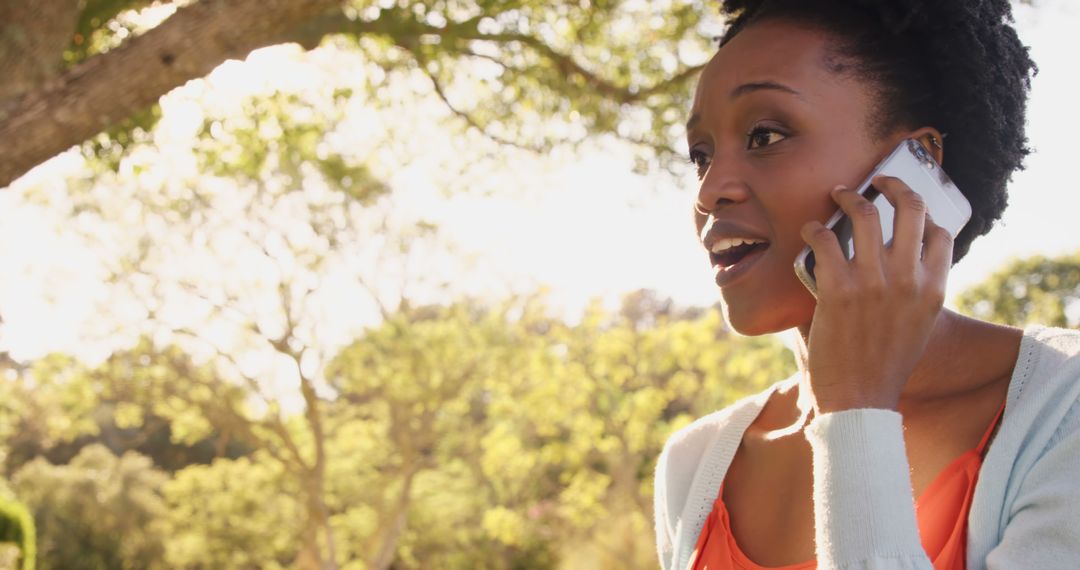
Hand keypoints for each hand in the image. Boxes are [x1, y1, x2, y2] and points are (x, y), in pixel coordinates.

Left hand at [799, 176, 953, 412]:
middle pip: (911, 210)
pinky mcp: (839, 291)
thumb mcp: (914, 330)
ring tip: (838, 194)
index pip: (941, 235)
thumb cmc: (882, 368)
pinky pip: (825, 242)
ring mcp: (874, 283)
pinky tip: (810, 230)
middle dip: (894, 186)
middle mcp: (909, 280)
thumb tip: (891, 270)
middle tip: (877, 181)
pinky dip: (814, 229)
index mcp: (933, 290)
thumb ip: (909, 297)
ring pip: (865, 216)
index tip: (907, 208)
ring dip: (849, 197)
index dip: (925, 216)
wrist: (860, 402)